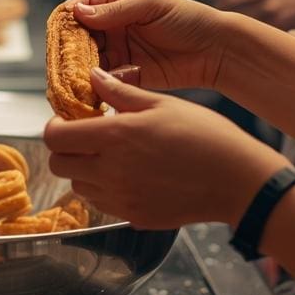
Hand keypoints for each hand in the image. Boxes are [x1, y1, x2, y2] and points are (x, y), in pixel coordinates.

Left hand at [45, 70, 285, 228]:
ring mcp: (121, 199)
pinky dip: (104, 189)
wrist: (239, 182)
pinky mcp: (134, 216)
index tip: (71, 119)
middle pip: (57, 165)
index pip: (54, 136)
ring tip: (111, 155)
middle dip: (65, 148)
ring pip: (77, 186)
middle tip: (87, 137)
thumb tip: (92, 77)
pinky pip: (101, 204)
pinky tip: (128, 175)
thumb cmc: (206, 136)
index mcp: (115, 137)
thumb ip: (121, 92)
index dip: (56, 125)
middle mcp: (111, 172)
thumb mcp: (162, 104)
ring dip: (84, 170)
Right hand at [67, 0, 231, 90]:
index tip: (57, 30)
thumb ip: (115, 10)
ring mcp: (118, 52)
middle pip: (78, 37)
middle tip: (61, 62)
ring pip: (87, 60)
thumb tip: (78, 12)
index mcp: (115, 3)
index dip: (67, 17)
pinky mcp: (127, 75)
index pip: (80, 6)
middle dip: (67, 48)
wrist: (216, 51)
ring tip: (71, 80)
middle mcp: (112, 28)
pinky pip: (104, 80)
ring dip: (78, 70)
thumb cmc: (188, 19)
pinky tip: (89, 90)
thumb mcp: (150, 6)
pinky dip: (95, 86)